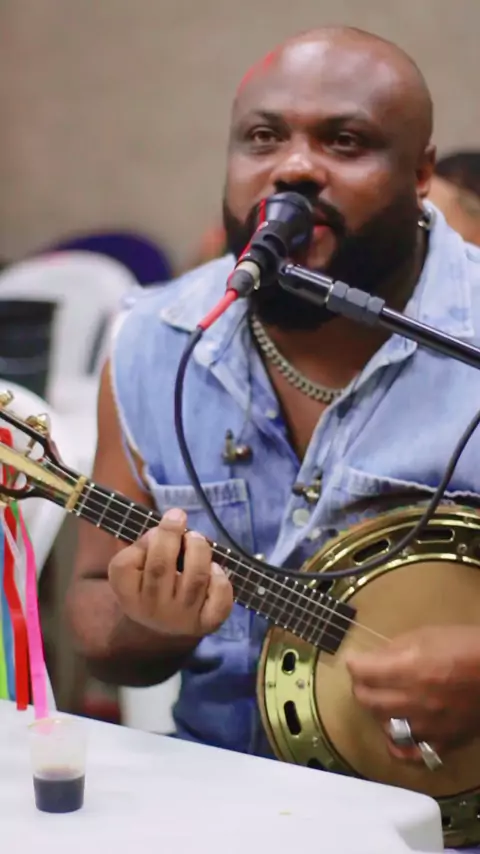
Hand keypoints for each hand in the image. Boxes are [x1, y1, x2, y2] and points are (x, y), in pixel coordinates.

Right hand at [108, 508, 233, 637]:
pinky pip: (218, 602)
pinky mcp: (206, 624)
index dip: (144, 540)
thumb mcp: (135, 567)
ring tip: (196, 539)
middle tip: (178, 516)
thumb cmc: (150, 582)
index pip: (125, 565)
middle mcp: (151, 609)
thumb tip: (159, 518)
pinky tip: (215, 569)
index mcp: (127, 594)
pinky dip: (221, 580)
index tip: (156, 529)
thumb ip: (143, 543)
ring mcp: (180, 618)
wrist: (164, 626)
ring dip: (199, 549)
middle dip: (171, 534)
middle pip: (160, 567)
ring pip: (195, 578)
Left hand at [345, 626, 479, 761]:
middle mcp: (413, 700)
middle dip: (360, 686)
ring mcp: (427, 725)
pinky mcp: (443, 741)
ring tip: (382, 701)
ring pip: (384, 724)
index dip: (354, 664)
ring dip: (378, 711)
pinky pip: (411, 753)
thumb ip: (397, 648)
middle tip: (365, 679)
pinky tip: (396, 734)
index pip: (363, 671)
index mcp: (409, 669)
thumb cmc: (466, 645)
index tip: (355, 661)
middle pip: (367, 699)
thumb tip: (375, 659)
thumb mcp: (427, 634)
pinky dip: (398, 745)